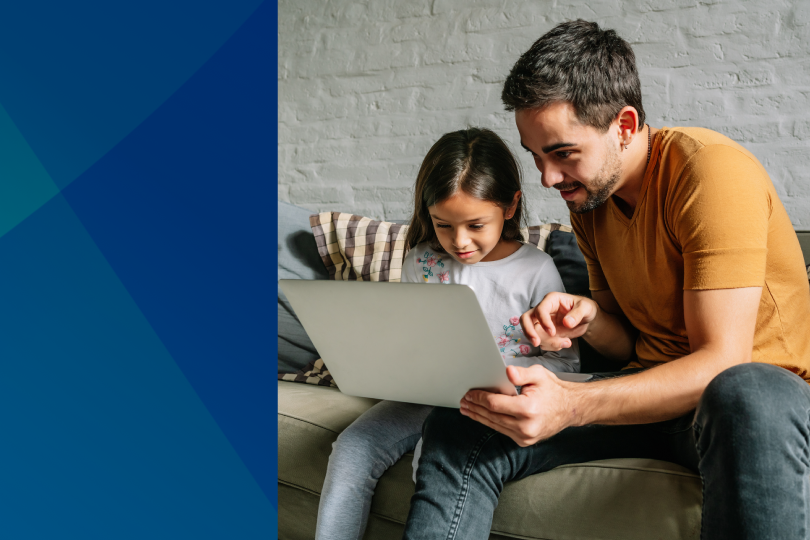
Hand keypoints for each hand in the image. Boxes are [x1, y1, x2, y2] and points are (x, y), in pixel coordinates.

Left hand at [459, 365, 578, 445]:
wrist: (570, 409)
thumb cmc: (553, 390)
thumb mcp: (539, 375)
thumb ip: (521, 374)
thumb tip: (507, 371)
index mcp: (528, 409)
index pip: (495, 404)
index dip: (479, 399)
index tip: (469, 394)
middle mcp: (526, 426)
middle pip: (492, 417)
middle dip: (475, 408)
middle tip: (463, 402)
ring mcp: (525, 437)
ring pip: (495, 426)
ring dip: (479, 417)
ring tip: (467, 409)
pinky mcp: (525, 441)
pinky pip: (502, 430)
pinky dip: (491, 422)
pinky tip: (482, 416)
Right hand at [520, 292, 597, 350]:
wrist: (586, 318)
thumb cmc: (585, 308)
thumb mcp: (586, 308)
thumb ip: (577, 314)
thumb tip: (567, 323)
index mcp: (551, 300)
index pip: (540, 309)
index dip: (543, 321)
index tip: (552, 332)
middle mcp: (543, 310)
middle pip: (526, 319)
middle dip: (529, 332)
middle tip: (536, 343)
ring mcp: (542, 322)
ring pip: (533, 333)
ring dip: (546, 342)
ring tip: (565, 343)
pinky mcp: (545, 332)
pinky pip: (541, 341)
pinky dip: (551, 346)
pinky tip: (564, 343)